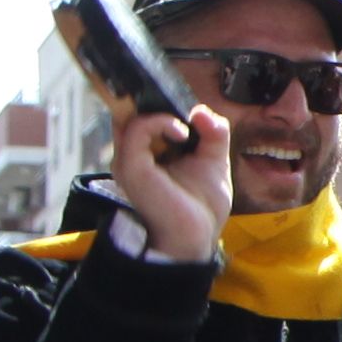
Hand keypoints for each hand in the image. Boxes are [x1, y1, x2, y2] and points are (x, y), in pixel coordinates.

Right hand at [105, 103, 233, 264]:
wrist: (198, 236)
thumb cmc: (201, 206)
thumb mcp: (214, 160)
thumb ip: (212, 132)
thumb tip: (201, 110)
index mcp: (146, 154)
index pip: (141, 115)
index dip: (164, 105)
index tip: (189, 116)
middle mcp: (131, 156)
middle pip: (132, 113)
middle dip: (163, 107)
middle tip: (187, 122)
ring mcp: (127, 161)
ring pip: (133, 117)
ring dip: (165, 115)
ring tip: (186, 132)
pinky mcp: (131, 167)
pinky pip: (137, 129)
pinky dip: (161, 122)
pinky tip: (181, 133)